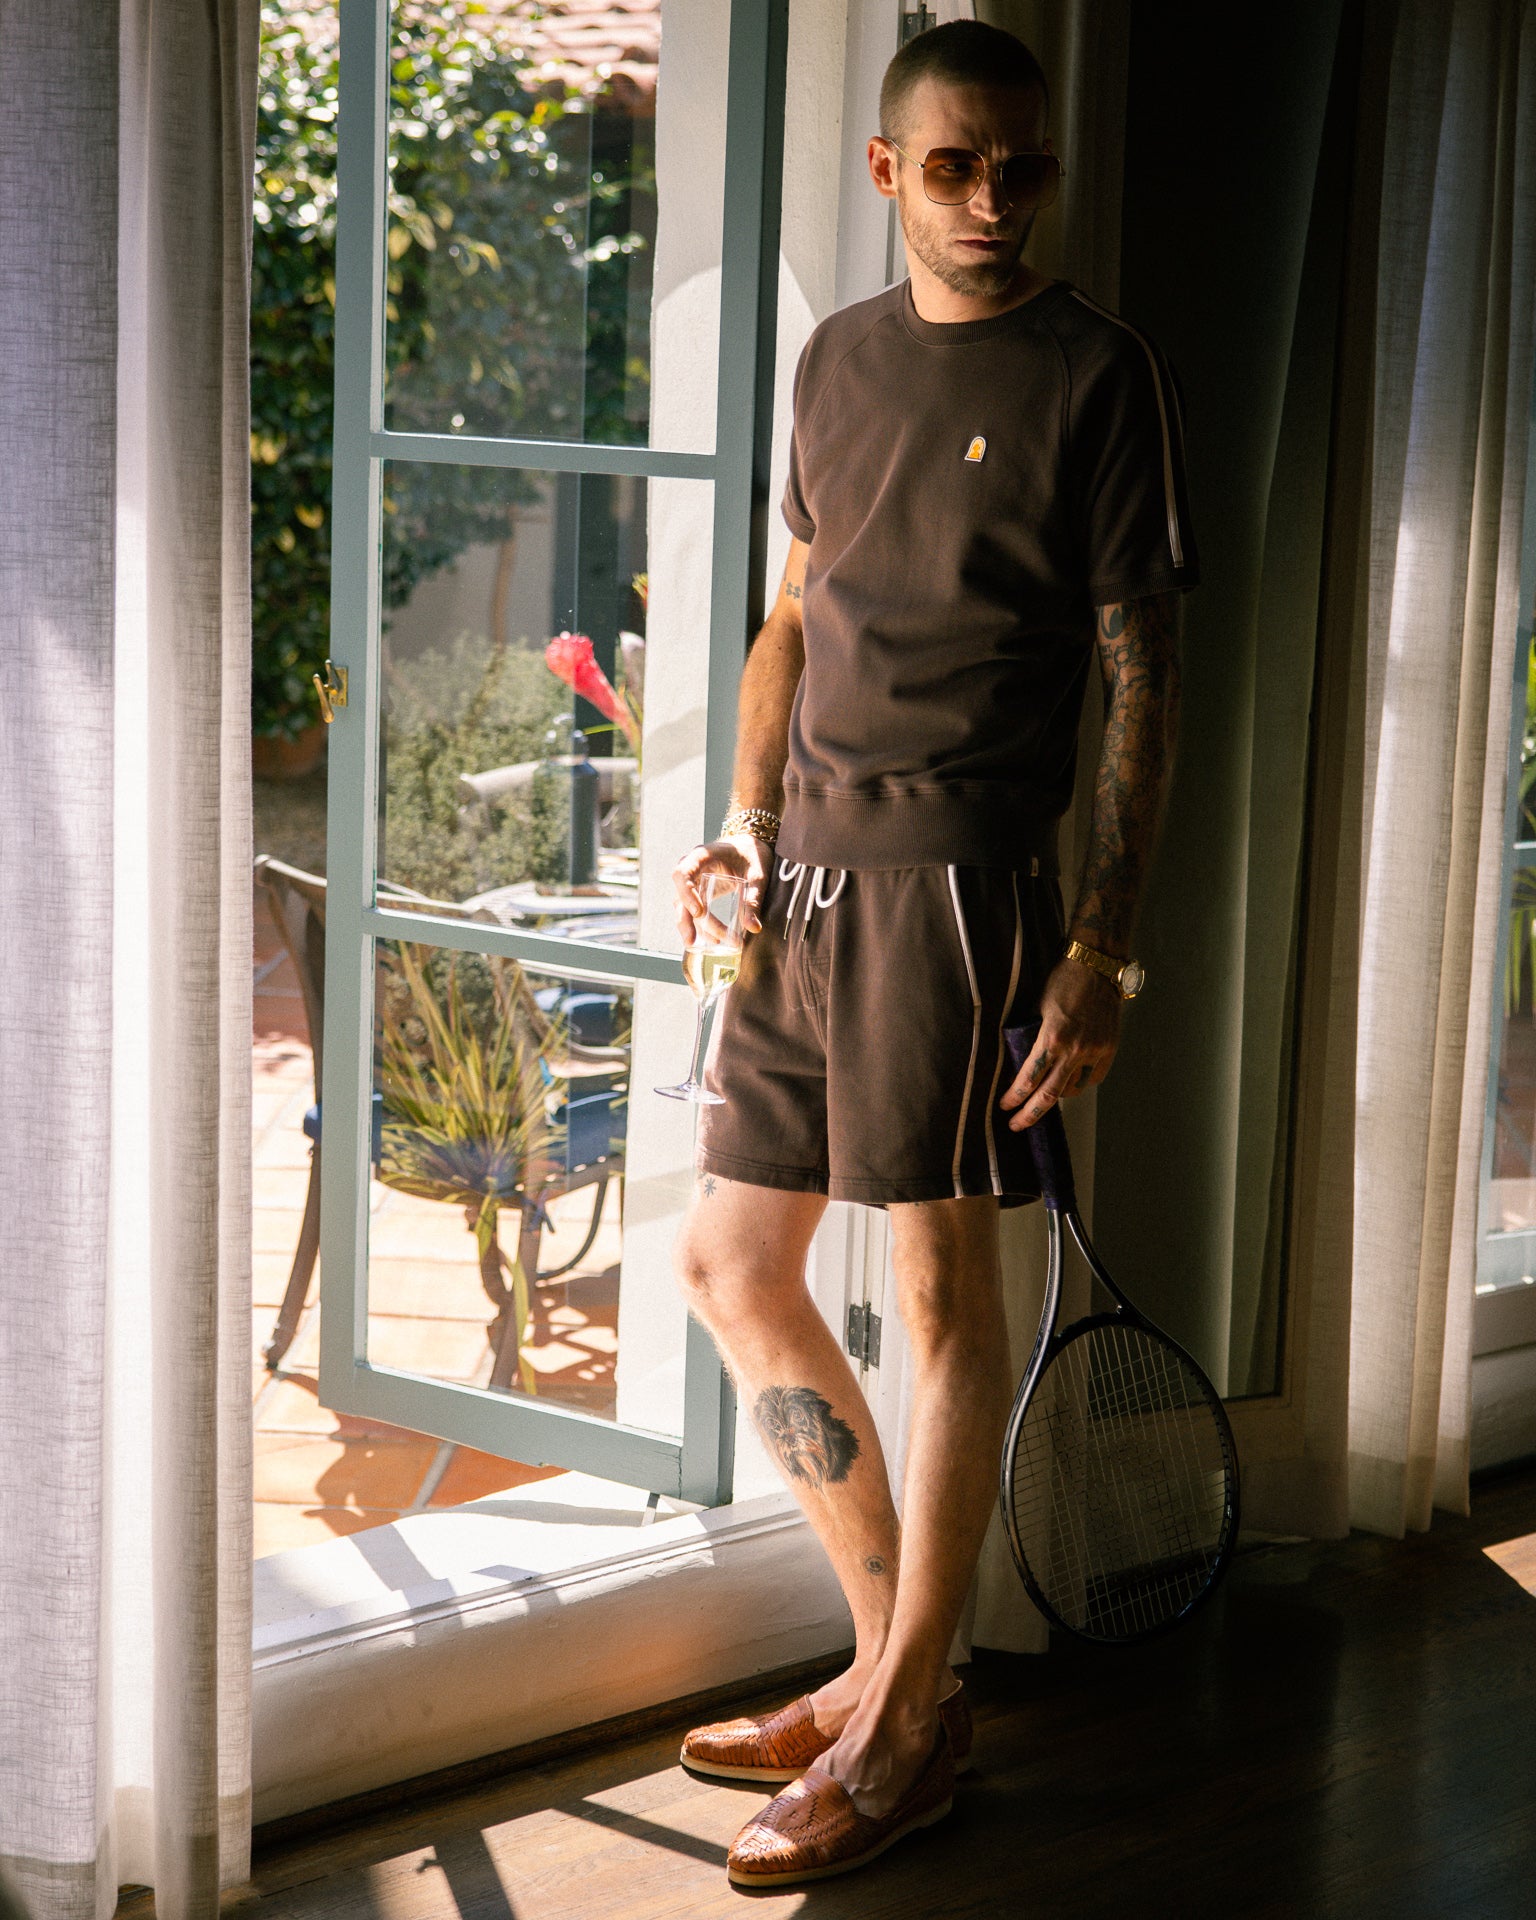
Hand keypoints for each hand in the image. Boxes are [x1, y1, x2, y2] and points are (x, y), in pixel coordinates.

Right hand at [673, 834, 771, 944]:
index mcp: (702, 856)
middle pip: (679, 895)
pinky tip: (714, 940)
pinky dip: (702, 926)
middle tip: (691, 941)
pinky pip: (694, 911)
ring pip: (685, 907)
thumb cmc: (753, 855)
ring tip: (713, 945)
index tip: (699, 913)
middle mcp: (692, 868)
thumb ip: (754, 899)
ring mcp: (693, 881)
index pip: (683, 873)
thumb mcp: (757, 875)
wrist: (751, 848)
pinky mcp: (699, 892)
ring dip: (695, 927)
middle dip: (685, 920)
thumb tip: (753, 928)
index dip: (686, 893)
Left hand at [999, 955, 1120, 1128]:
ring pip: (1072, 1089)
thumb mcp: (1037, 1008)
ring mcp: (1094, 1051)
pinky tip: (1069, 1082)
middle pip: (1049, 1095)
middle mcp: (1074, 1050)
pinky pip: (1092, 1078)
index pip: (1029, 1079)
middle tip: (1016, 1125)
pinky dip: (1079, 1083)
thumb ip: (1031, 1036)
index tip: (1005, 1106)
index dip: (1015, 1097)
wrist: (1097, 968)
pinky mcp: (1108, 1049)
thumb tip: (1021, 1059)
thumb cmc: (1062, 982)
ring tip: (1043, 1098)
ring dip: (1056, 1096)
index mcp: (1051, 1038)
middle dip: (1030, 1114)